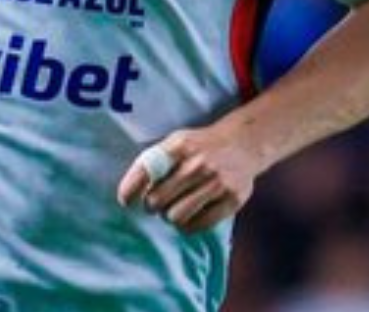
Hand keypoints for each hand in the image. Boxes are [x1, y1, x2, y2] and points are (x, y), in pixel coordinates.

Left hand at [115, 123, 263, 233]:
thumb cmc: (200, 146)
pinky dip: (188, 225)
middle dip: (152, 205)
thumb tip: (129, 194)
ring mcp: (217, 182)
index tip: (125, 200)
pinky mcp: (232, 199)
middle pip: (157, 200)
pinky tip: (190, 215)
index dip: (130, 190)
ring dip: (170, 216)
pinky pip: (198, 225)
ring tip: (174, 208)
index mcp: (180, 146)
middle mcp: (198, 163)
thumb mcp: (176, 142)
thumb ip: (154, 162)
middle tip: (156, 203)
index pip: (146, 171)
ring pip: (176, 216)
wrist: (243, 143)